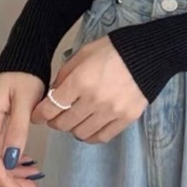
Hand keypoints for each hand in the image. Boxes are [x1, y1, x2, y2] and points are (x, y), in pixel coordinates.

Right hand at [0, 72, 45, 186]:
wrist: (23, 59)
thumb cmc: (25, 75)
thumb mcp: (26, 101)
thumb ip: (18, 130)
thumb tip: (12, 159)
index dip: (4, 178)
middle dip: (9, 179)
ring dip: (12, 171)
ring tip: (33, 179)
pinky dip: (13, 159)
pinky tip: (28, 163)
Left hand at [30, 35, 147, 143]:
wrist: (148, 53)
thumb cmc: (113, 50)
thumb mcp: (83, 54)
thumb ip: (65, 75)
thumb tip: (53, 94)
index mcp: (80, 81)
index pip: (51, 107)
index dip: (40, 114)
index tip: (38, 115)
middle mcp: (94, 100)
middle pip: (63, 123)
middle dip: (55, 121)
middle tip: (56, 116)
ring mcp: (111, 111)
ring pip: (81, 133)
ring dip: (73, 128)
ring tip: (75, 119)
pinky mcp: (126, 119)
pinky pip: (102, 137)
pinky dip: (91, 135)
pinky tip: (90, 126)